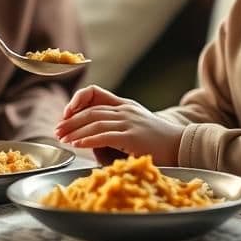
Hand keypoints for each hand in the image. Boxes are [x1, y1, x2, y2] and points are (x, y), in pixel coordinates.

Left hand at [54, 85, 183, 165]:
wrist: (183, 146)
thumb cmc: (159, 143)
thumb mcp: (136, 128)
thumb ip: (116, 128)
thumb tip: (92, 141)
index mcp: (124, 105)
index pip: (95, 93)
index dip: (77, 101)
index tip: (66, 113)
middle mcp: (125, 110)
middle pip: (90, 110)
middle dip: (70, 120)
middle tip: (57, 130)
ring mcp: (129, 122)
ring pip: (94, 122)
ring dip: (74, 130)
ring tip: (62, 138)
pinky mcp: (132, 136)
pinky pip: (104, 135)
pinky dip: (87, 139)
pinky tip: (77, 144)